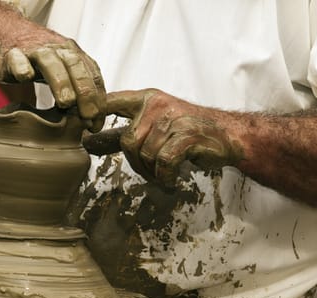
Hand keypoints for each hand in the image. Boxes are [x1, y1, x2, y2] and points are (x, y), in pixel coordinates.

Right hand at [0, 36, 105, 131]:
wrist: (3, 33)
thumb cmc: (36, 60)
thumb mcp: (62, 74)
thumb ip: (77, 94)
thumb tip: (91, 123)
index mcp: (74, 56)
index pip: (93, 76)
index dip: (98, 100)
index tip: (96, 123)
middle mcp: (57, 50)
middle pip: (76, 67)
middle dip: (86, 93)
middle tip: (88, 116)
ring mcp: (34, 50)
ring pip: (51, 62)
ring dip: (61, 82)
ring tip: (66, 102)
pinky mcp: (10, 54)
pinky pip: (17, 59)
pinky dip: (22, 67)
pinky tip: (25, 76)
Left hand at [90, 89, 243, 186]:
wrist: (228, 134)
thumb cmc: (188, 131)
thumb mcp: (154, 125)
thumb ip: (122, 132)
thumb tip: (88, 141)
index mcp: (146, 100)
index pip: (112, 100)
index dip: (95, 114)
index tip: (89, 131)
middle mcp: (157, 105)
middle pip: (128, 142)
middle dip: (137, 164)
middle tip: (151, 173)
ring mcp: (173, 118)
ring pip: (146, 155)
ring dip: (153, 173)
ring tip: (165, 174)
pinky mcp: (187, 134)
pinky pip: (164, 162)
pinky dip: (166, 176)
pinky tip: (172, 178)